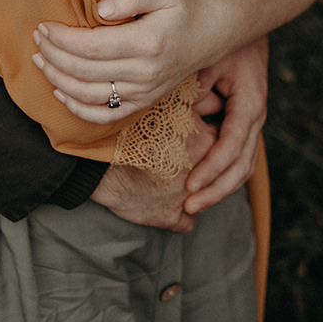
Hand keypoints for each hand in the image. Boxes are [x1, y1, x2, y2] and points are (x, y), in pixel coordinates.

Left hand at [32, 0, 239, 123]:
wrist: (211, 35)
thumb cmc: (183, 9)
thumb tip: (100, 9)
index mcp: (147, 44)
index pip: (91, 47)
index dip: (62, 39)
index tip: (44, 26)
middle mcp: (145, 73)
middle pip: (84, 71)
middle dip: (53, 56)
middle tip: (37, 39)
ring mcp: (143, 92)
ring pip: (89, 96)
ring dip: (57, 80)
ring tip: (40, 60)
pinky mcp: (143, 103)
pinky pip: (104, 115)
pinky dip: (77, 108)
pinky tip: (60, 91)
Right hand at [87, 107, 216, 231]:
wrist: (101, 156)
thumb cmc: (132, 126)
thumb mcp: (171, 104)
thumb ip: (200, 102)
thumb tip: (217, 102)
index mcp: (210, 145)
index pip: (221, 143)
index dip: (204, 139)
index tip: (187, 138)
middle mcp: (206, 174)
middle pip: (214, 172)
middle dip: (201, 168)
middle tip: (176, 158)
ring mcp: (190, 198)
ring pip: (202, 196)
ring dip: (190, 190)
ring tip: (166, 178)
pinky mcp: (173, 218)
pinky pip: (186, 220)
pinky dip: (177, 213)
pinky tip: (162, 200)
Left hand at [182, 36, 268, 214]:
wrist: (243, 25)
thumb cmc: (223, 40)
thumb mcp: (208, 59)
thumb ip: (197, 88)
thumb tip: (182, 117)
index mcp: (249, 103)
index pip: (233, 145)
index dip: (212, 168)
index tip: (190, 185)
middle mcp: (254, 117)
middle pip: (241, 166)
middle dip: (216, 189)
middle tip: (189, 206)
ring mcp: (250, 123)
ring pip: (242, 167)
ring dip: (219, 188)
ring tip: (192, 204)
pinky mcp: (241, 124)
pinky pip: (235, 157)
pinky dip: (220, 175)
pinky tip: (198, 185)